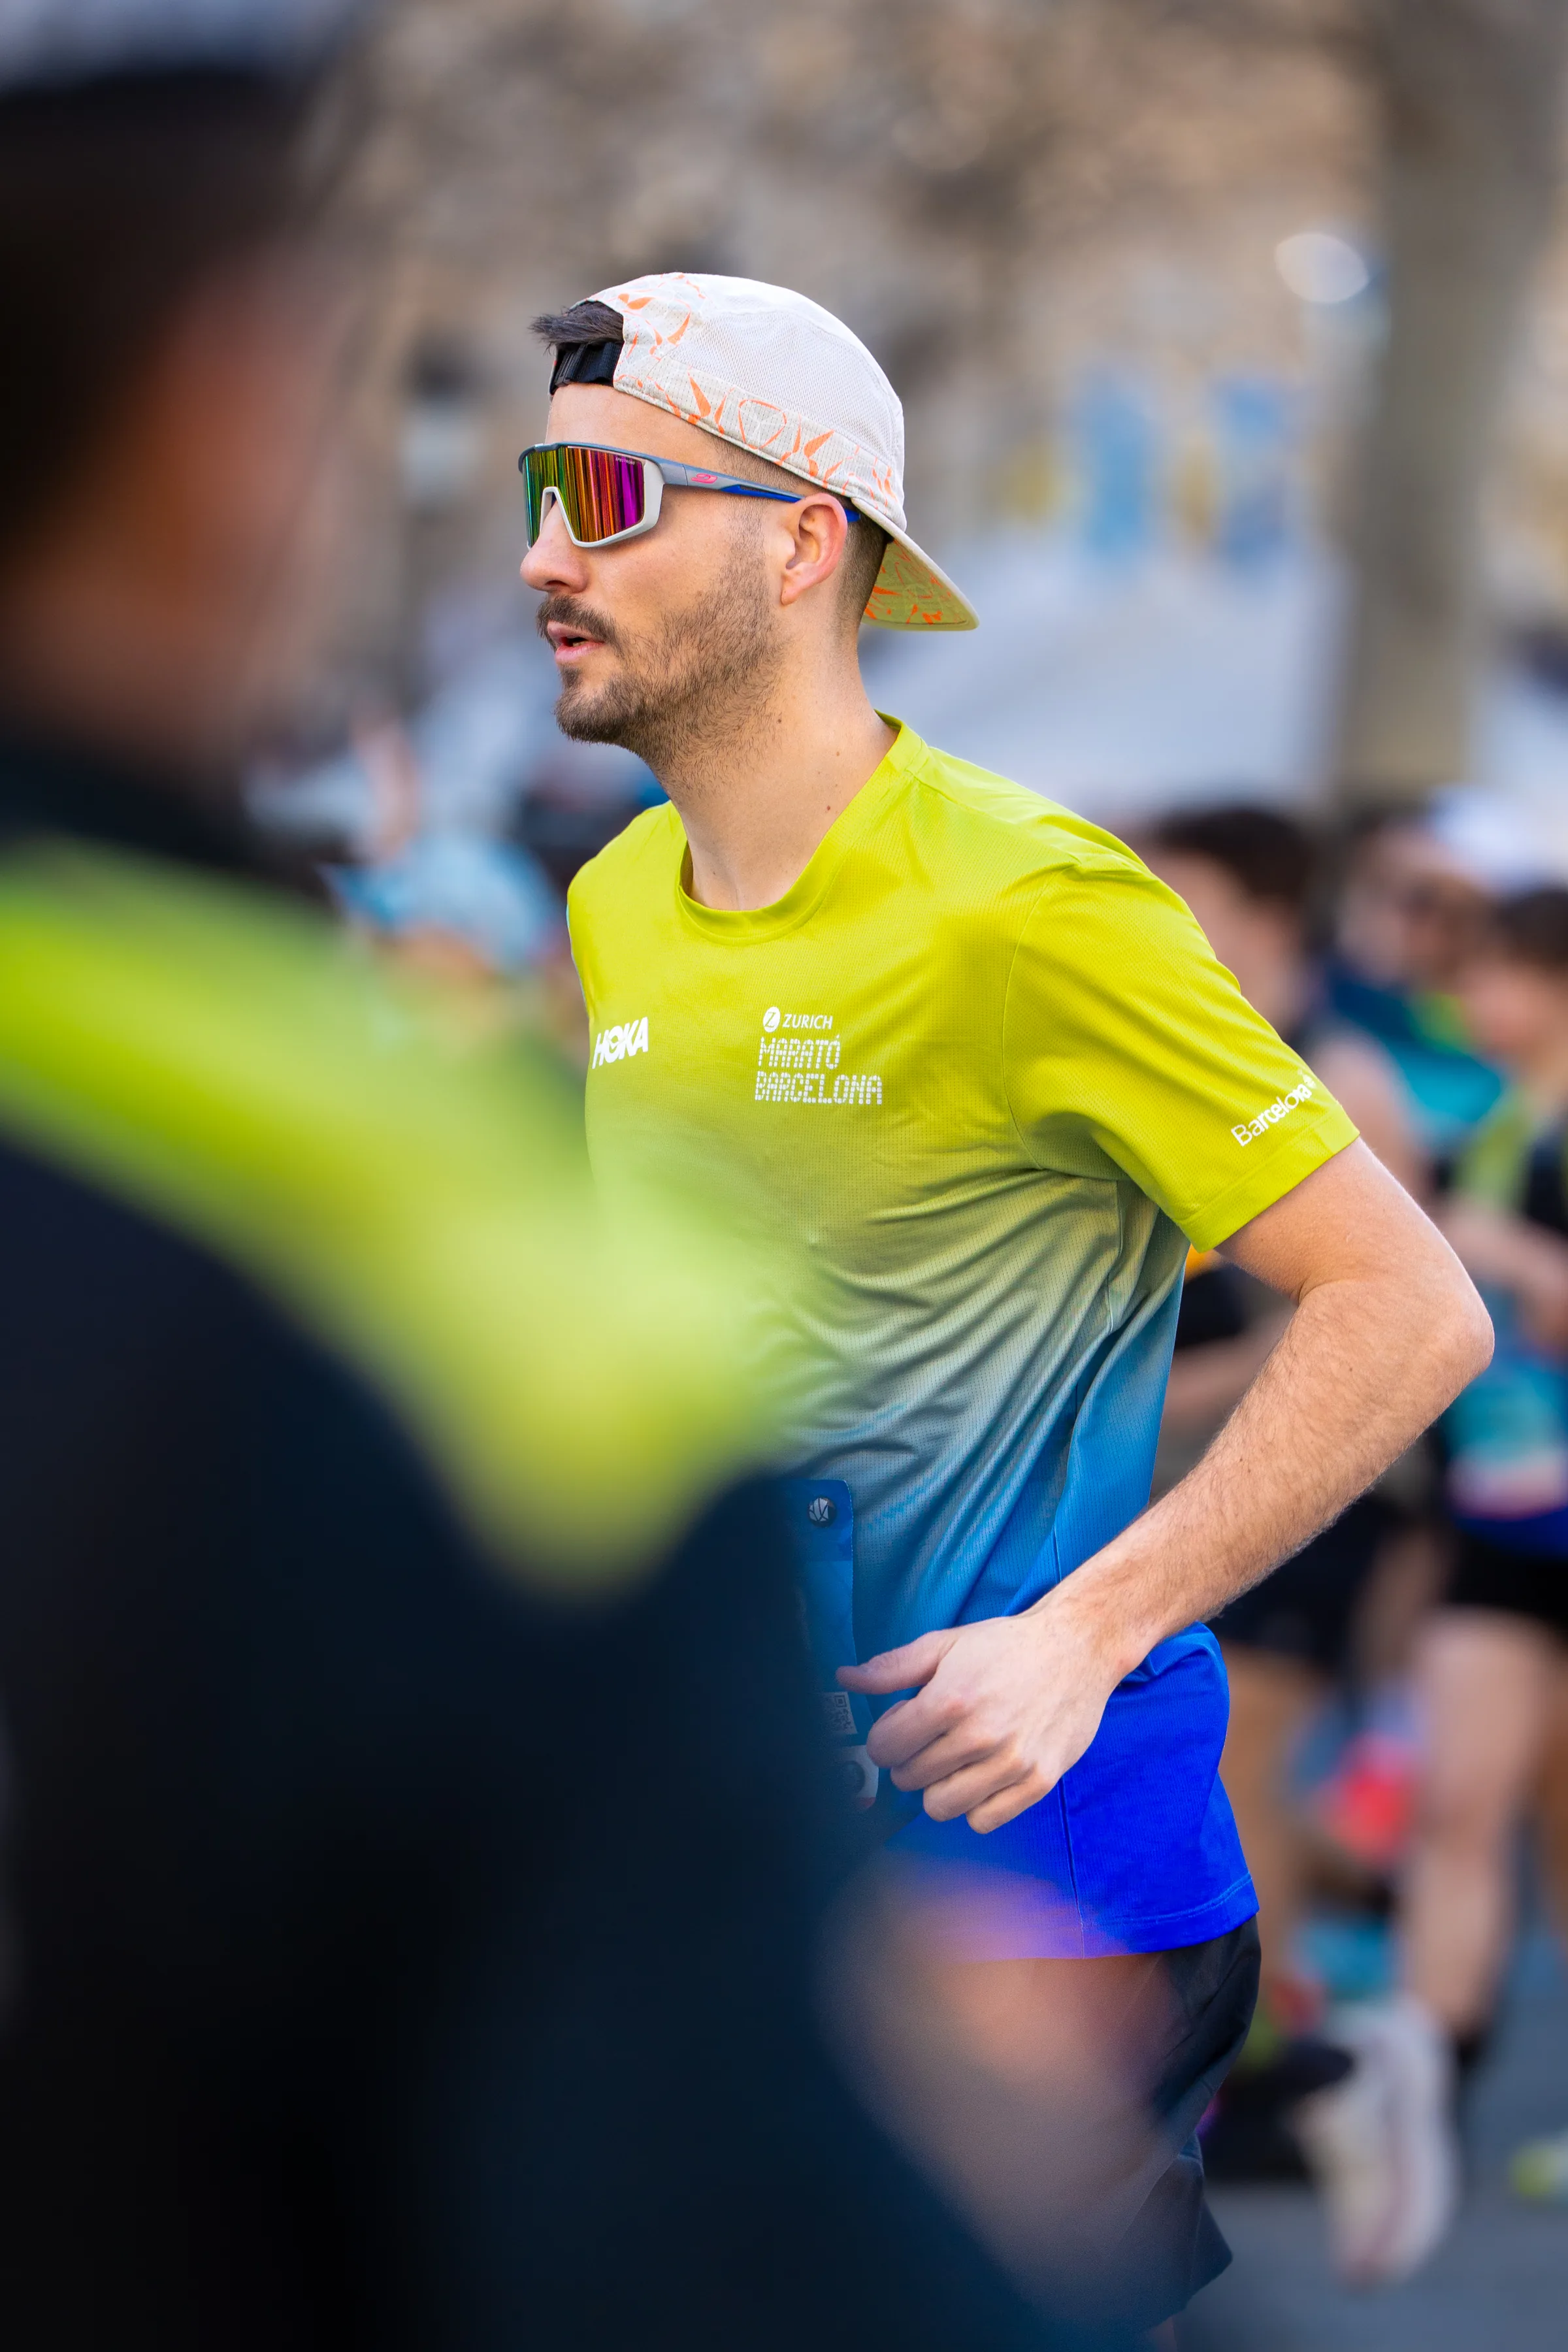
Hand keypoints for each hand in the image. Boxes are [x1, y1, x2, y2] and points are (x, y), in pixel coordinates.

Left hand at [837, 1598, 1119, 1834]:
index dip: (885, 1738)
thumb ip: (892, 1668)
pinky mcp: (1039, 1782)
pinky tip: (983, 1775)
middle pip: (909, 1779)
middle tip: (934, 1738)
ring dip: (940, 1786)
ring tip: (957, 1759)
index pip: (884, 1749)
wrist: (1078, 1647)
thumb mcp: (945, 1645)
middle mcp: (979, 1736)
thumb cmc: (1007, 1646)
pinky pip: (983, 1821)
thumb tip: (844, 1678)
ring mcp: (1012, 1763)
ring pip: (941, 1808)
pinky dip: (976, 1804)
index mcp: (949, 1700)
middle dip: (911, 1760)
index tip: (903, 1725)